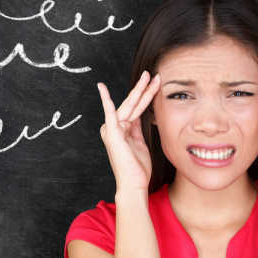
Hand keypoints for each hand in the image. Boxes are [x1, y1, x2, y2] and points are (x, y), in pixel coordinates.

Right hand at [96, 71, 160, 192]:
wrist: (133, 183)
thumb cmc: (138, 168)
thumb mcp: (140, 143)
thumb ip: (138, 129)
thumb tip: (140, 116)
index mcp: (125, 128)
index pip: (137, 107)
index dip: (147, 95)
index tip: (155, 83)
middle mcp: (117, 126)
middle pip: (133, 103)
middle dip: (144, 88)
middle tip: (152, 74)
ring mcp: (113, 129)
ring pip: (129, 104)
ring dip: (140, 90)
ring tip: (148, 76)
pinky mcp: (112, 133)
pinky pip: (110, 113)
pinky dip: (106, 100)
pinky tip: (102, 88)